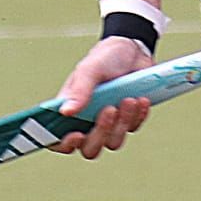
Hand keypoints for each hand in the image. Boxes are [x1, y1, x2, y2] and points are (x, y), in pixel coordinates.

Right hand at [52, 37, 153, 158]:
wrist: (133, 51)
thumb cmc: (105, 59)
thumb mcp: (90, 69)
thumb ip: (79, 90)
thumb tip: (65, 112)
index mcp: (70, 111)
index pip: (58, 140)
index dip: (64, 144)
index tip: (77, 135)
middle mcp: (87, 122)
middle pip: (90, 148)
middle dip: (101, 132)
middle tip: (110, 109)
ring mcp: (109, 124)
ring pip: (113, 142)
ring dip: (123, 122)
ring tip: (129, 98)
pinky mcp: (128, 121)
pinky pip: (133, 129)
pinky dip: (138, 116)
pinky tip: (141, 99)